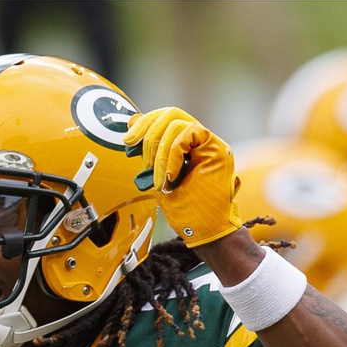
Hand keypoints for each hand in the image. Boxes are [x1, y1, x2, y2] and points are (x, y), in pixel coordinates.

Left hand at [123, 107, 241, 246]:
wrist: (206, 232)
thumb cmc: (186, 212)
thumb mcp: (158, 177)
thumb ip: (150, 154)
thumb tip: (132, 126)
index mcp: (188, 147)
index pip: (166, 118)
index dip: (145, 122)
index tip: (128, 140)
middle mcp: (201, 142)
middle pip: (171, 114)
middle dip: (147, 129)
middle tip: (132, 146)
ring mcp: (211, 144)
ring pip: (177, 123)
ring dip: (158, 152)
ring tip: (159, 180)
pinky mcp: (218, 149)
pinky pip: (188, 133)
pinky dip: (172, 155)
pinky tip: (170, 176)